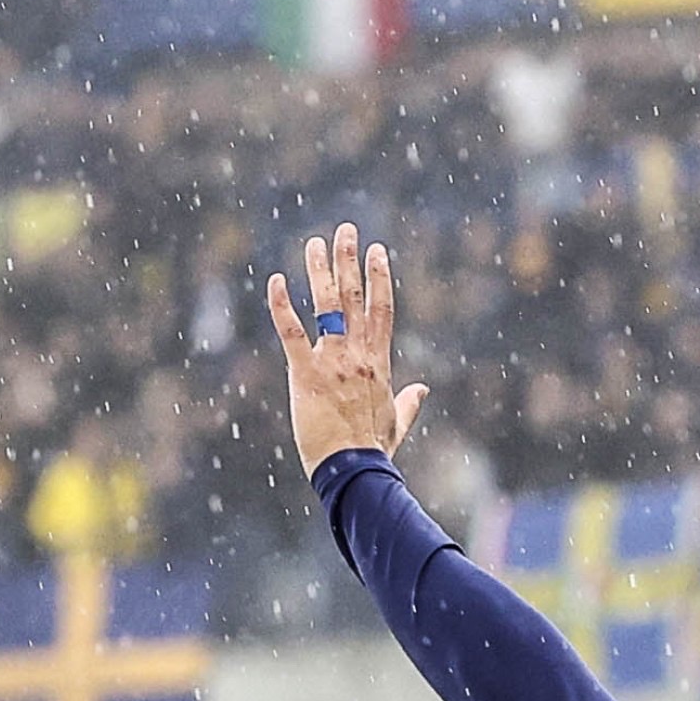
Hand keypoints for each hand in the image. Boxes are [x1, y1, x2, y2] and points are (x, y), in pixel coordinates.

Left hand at [263, 223, 428, 474]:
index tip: (376, 250)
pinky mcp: (306, 374)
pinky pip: (292, 333)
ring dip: (321, 271)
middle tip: (345, 230)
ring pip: (327, 306)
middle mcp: (357, 354)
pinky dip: (282, 306)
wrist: (354, 470)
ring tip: (314, 243)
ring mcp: (332, 361)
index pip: (382, 309)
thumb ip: (409, 402)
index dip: (380, 276)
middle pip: (355, 297)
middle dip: (349, 260)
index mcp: (378, 362)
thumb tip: (423, 389)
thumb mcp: (396, 423)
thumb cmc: (373, 451)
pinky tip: (276, 281)